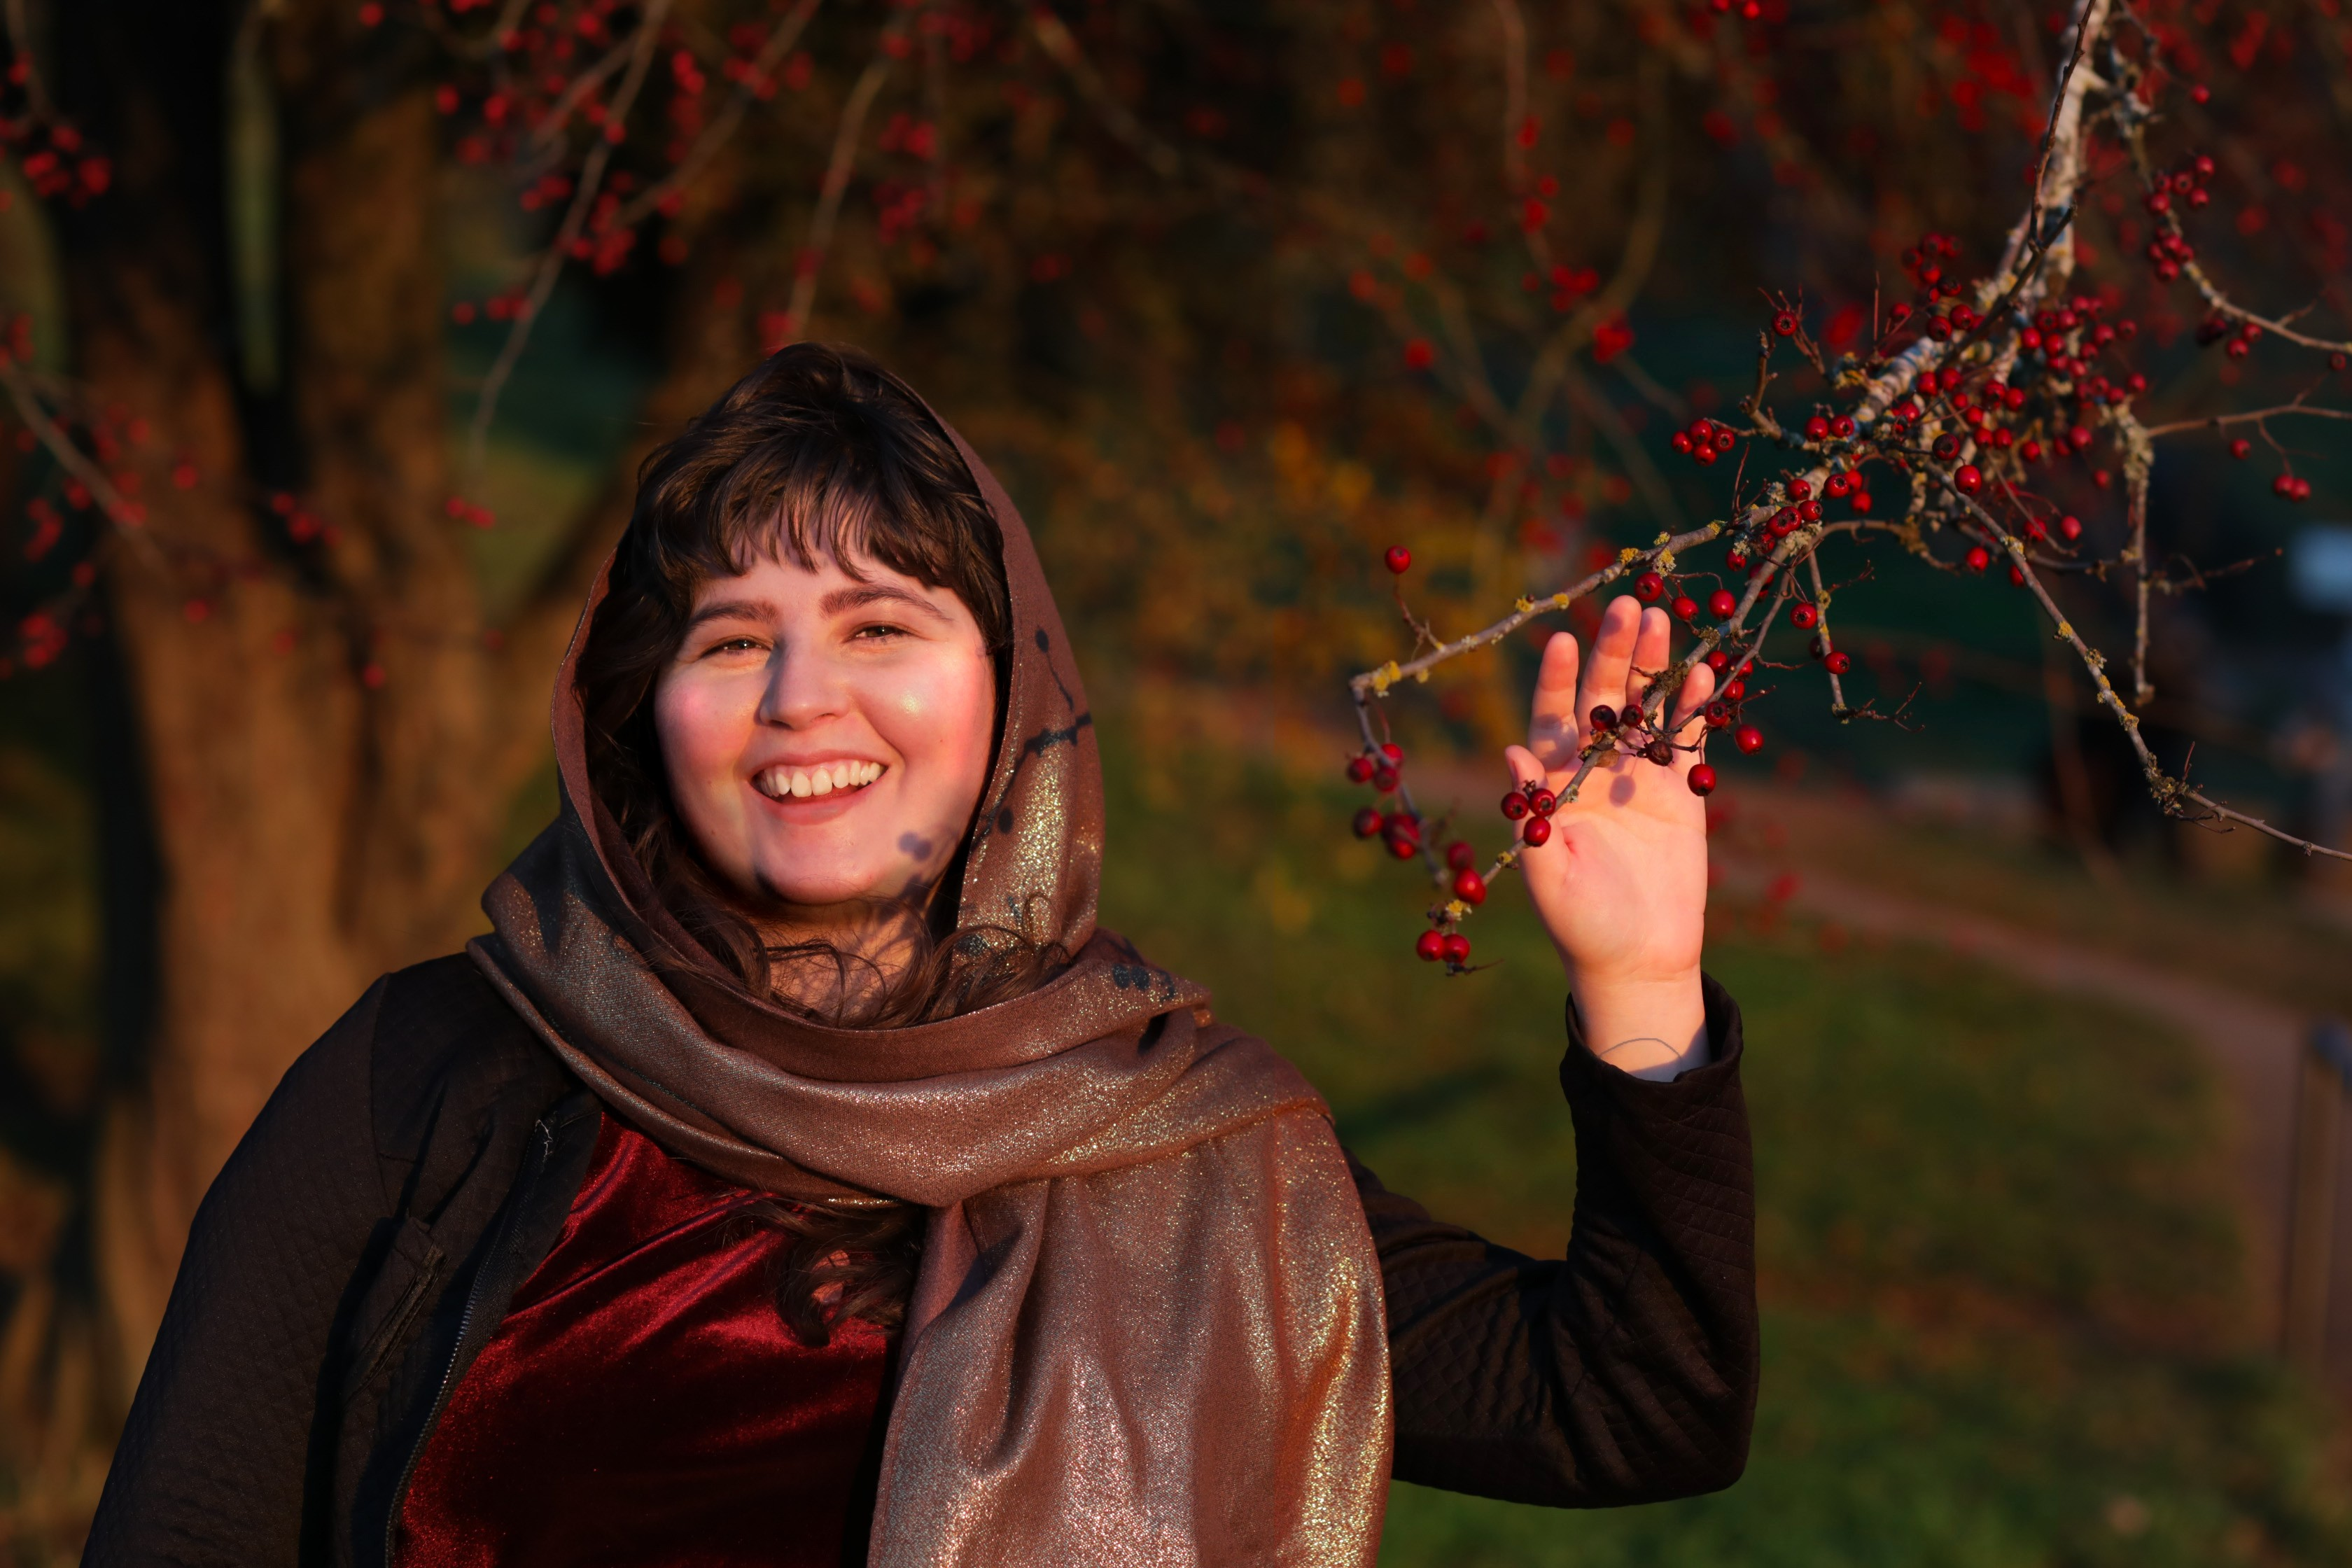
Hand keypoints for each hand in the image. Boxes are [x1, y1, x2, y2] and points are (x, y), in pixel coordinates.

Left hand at [1504, 596, 1712, 1076]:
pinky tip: (1706, 672)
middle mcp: (1594, 769)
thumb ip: (1533, 813)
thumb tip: (1511, 754)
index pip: (1552, 717)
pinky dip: (1695, 709)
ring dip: (1653, 666)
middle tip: (1627, 605)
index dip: (1557, 679)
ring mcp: (1638, 776)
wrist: (1638, 958)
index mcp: (1555, 782)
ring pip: (1645, 708)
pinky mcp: (1680, 794)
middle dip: (1612, 652)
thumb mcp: (1548, 873)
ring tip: (1660, 619)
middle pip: (1602, 697)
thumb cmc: (1580, 923)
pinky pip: (1687, 741)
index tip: (1561, 639)